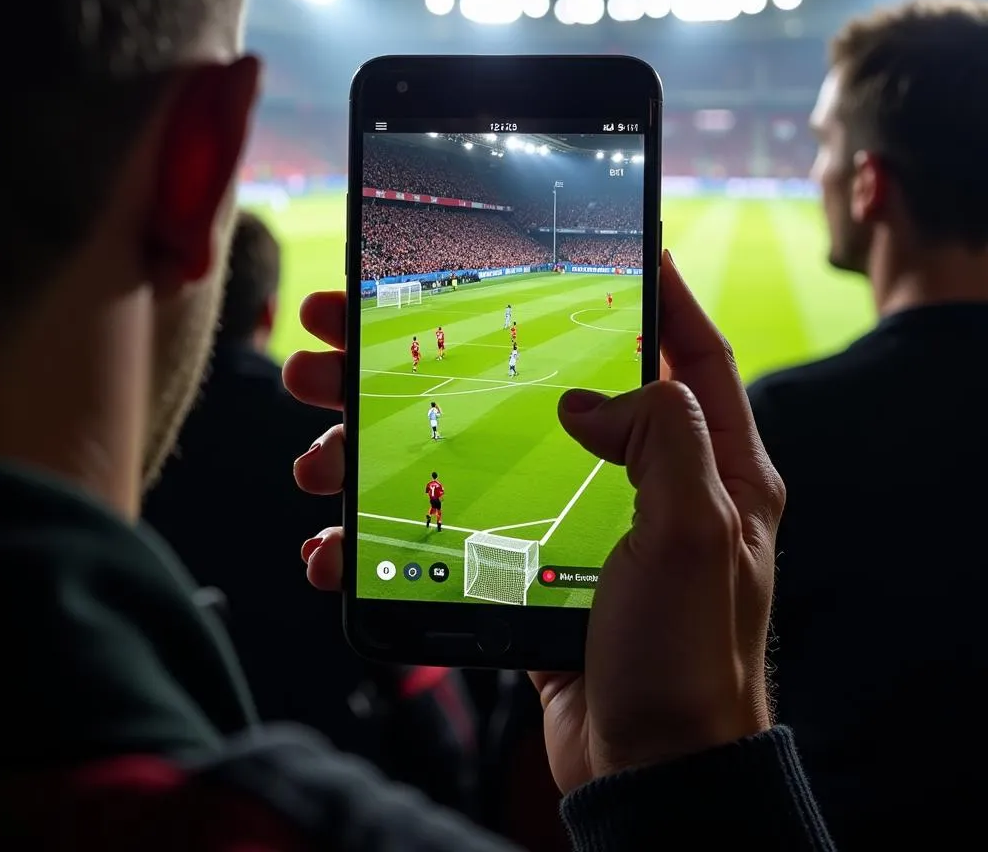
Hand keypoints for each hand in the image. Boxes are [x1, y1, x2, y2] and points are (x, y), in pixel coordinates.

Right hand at [283, 252, 784, 793]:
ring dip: (385, 447)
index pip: (690, 351)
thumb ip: (659, 437)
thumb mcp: (693, 532)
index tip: (608, 244)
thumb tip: (586, 397)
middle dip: (444, 357)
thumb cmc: (688, 658)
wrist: (649, 774)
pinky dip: (388, 537)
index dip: (658, 289)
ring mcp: (572, 523)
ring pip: (471, 453)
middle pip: (538, 388)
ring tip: (313, 450)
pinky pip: (450, 529)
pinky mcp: (523, 568)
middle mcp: (641, 481)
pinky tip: (333, 545)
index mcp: (705, 463)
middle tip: (348, 331)